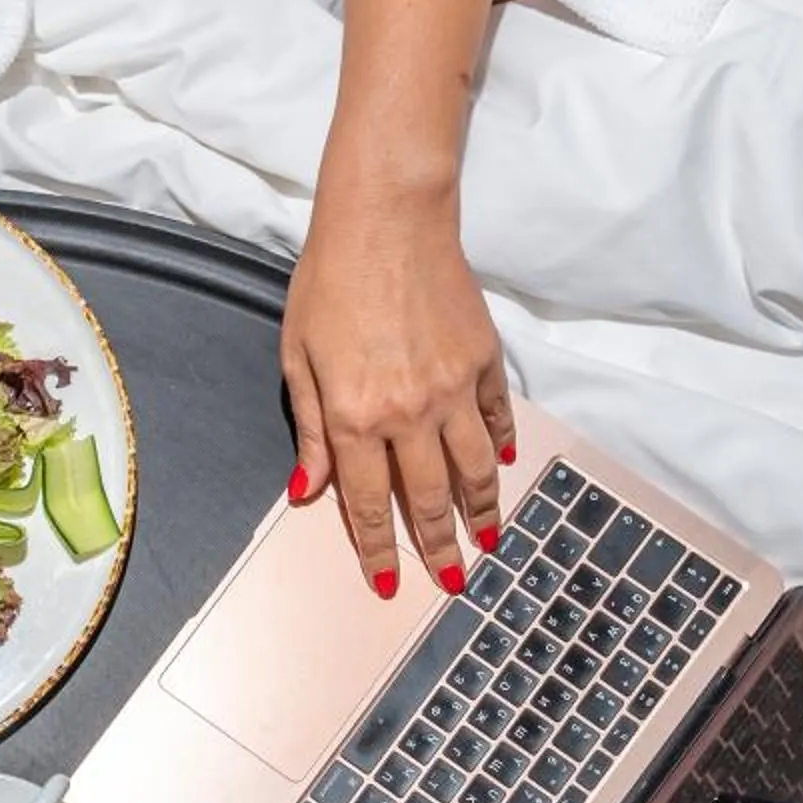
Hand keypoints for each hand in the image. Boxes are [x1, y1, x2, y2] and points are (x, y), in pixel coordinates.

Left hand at [281, 179, 515, 596]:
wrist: (387, 219)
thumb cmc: (329, 282)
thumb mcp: (297, 358)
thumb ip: (311, 429)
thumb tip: (307, 490)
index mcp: (356, 417)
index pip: (368, 504)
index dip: (379, 550)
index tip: (388, 583)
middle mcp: (409, 413)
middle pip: (428, 499)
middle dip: (439, 548)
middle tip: (453, 580)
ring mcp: (454, 389)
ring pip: (475, 469)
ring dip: (483, 510)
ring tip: (490, 539)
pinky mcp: (485, 360)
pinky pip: (497, 418)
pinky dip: (502, 446)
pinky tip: (505, 467)